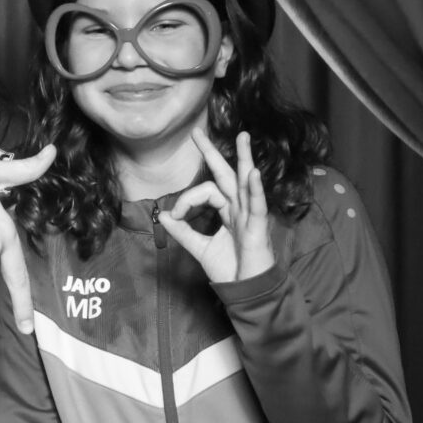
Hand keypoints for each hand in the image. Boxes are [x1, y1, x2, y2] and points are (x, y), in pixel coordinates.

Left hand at [158, 128, 274, 284]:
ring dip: (244, 158)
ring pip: (245, 182)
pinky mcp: (258, 228)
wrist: (246, 291)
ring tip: (244, 136)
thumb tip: (163, 216)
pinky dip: (255, 188)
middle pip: (226, 175)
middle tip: (198, 132)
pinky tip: (253, 172)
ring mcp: (250, 216)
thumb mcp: (199, 248)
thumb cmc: (230, 269)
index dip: (186, 200)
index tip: (174, 216)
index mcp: (228, 212)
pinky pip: (257, 205)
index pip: (205, 192)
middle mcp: (239, 209)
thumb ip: (183, 232)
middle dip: (213, 153)